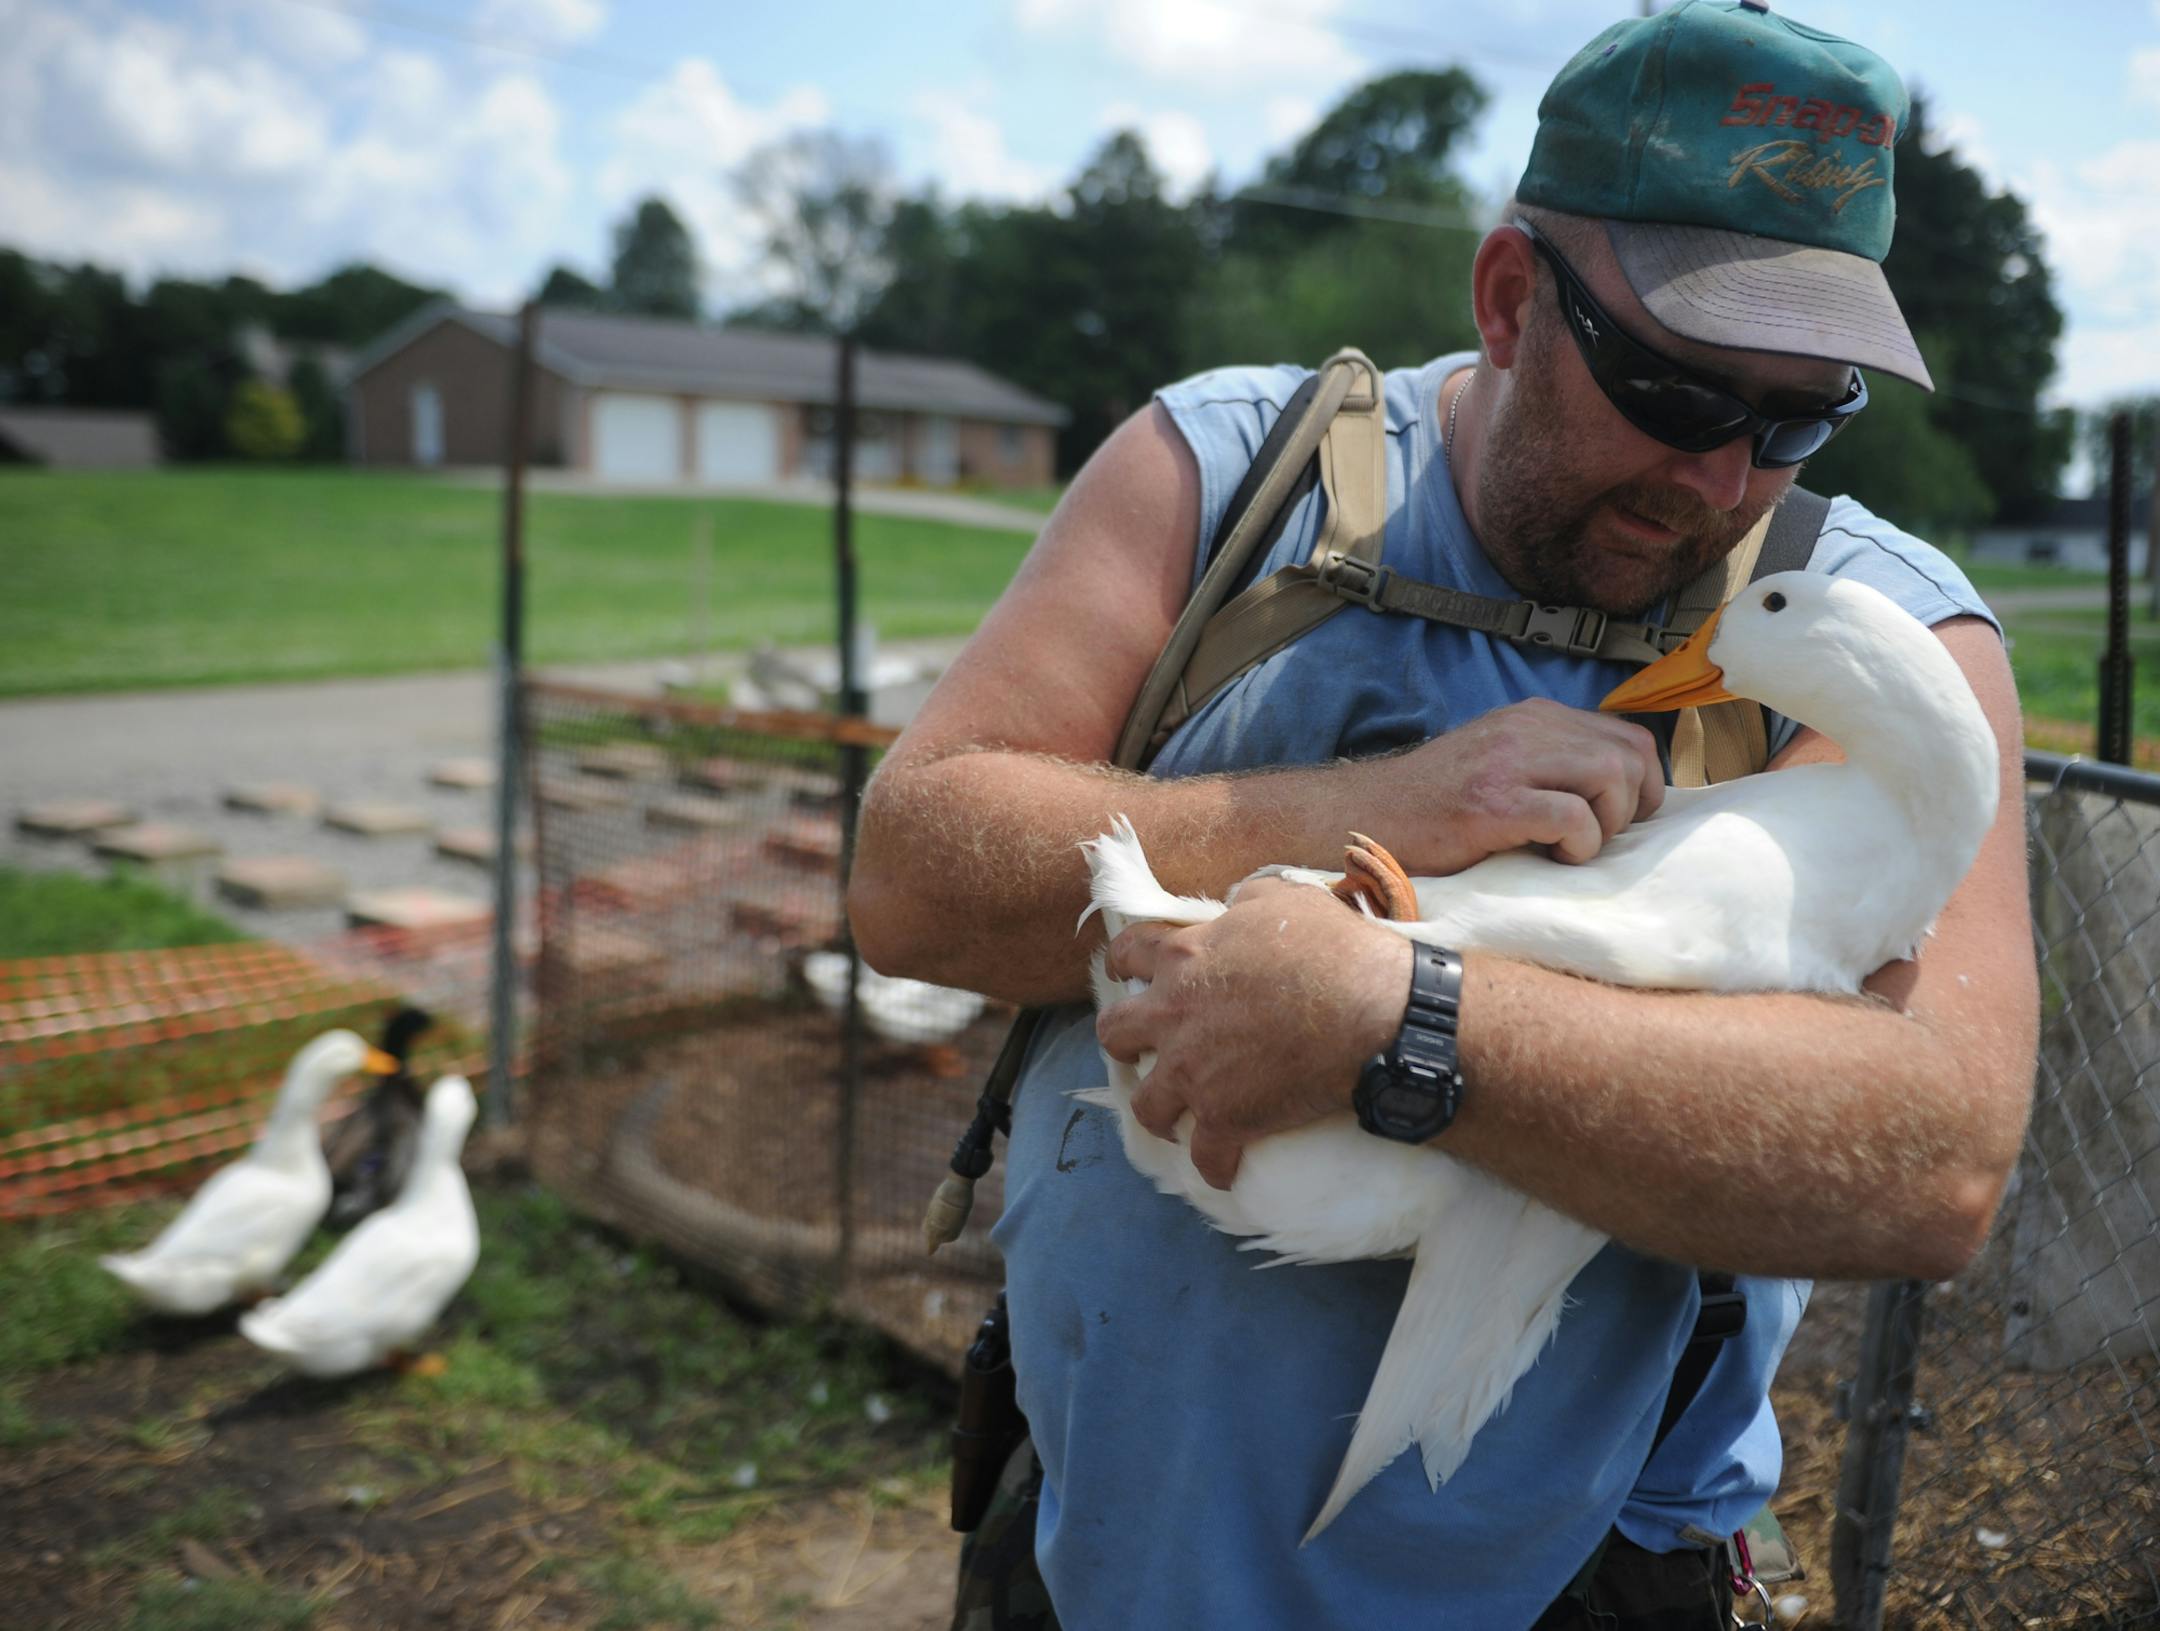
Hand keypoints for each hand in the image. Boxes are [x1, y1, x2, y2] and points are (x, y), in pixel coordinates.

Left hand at [1095, 876, 1412, 1187]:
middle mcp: (1175, 1017)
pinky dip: (1214, 1165)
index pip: (1128, 956)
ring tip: (1175, 1115)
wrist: (1373, 1010)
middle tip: (1144, 1049)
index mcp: (1185, 959)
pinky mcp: (1225, 1118)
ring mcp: (1194, 1072)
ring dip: (1159, 1111)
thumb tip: (1234, 910)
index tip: (1125, 976)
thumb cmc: (1333, 948)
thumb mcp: (1282, 898)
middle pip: (1115, 1034)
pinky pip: (1205, 1156)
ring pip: (1146, 1105)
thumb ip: (1243, 904)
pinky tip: (1222, 1167)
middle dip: (1124, 1042)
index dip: (1123, 966)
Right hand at [1353, 699, 1662, 872]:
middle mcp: (1526, 728)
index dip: (1642, 787)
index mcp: (1533, 718)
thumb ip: (1550, 763)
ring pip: (1610, 777)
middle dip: (1629, 809)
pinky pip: (1573, 817)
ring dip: (1605, 826)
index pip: (1630, 737)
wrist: (1368, 818)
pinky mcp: (1494, 802)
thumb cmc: (1435, 808)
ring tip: (1569, 848)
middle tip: (1593, 840)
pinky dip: (1577, 847)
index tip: (1615, 822)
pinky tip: (1548, 858)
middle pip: (1630, 756)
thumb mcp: (1500, 763)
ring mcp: (1509, 762)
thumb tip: (1619, 793)